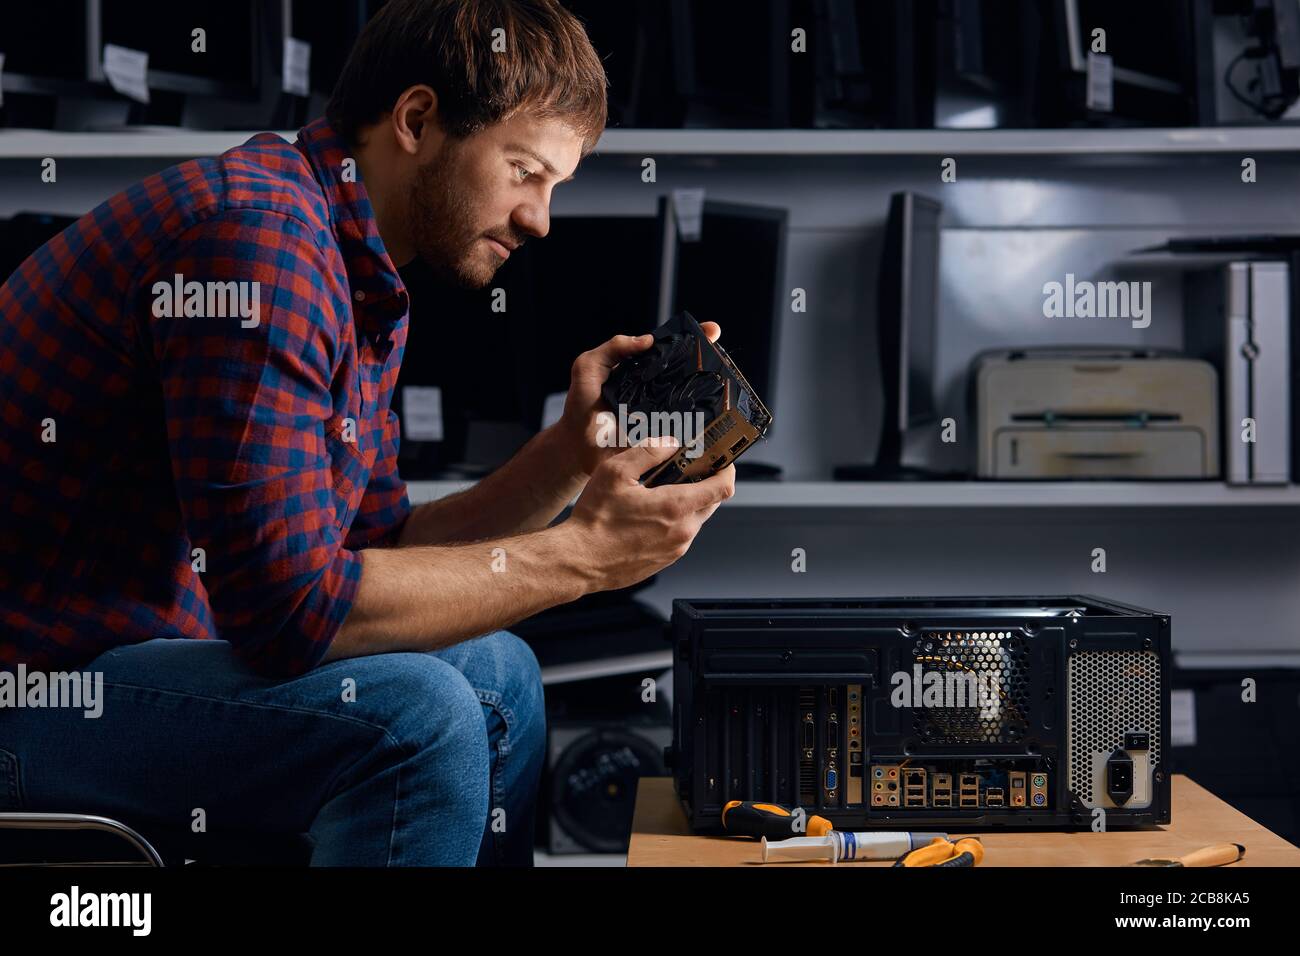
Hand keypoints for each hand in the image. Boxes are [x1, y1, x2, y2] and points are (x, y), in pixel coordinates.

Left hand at [558, 322, 721, 475]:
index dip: (694, 339)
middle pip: (690, 372)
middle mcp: (658, 392)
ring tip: (725, 380)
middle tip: (724, 355)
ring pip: (695, 400)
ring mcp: (665, 416)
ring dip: (712, 391)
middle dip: (711, 360)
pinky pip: (688, 428)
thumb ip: (612, 349)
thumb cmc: (582, 409)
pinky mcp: (665, 439)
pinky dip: (702, 422)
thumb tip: (647, 339)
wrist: (580, 450)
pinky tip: (715, 413)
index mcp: (643, 373)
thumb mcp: (588, 368)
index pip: (672, 350)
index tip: (711, 331)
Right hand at [562, 437, 735, 591]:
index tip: (722, 458)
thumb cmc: (594, 520)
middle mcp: (682, 531)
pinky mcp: (666, 561)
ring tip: (658, 492)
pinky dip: (673, 521)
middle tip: (685, 469)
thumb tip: (670, 443)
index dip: (727, 468)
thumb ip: (648, 453)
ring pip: (695, 519)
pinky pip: (680, 536)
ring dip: (686, 503)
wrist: (579, 560)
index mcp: (675, 507)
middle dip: (705, 483)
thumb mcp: (616, 472)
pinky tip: (648, 515)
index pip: (723, 486)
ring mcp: (675, 549)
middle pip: (713, 502)